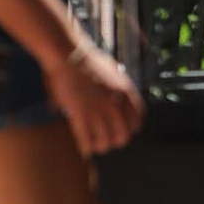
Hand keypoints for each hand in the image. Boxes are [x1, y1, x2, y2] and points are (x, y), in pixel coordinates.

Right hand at [43, 38, 145, 155]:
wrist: (67, 54)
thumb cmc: (83, 57)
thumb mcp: (110, 70)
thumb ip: (113, 85)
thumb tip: (108, 91)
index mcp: (126, 94)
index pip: (137, 122)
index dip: (128, 129)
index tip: (119, 129)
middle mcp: (117, 106)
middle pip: (123, 136)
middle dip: (114, 140)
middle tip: (105, 139)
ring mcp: (99, 112)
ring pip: (105, 141)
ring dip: (99, 146)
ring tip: (93, 146)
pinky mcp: (81, 115)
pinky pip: (86, 140)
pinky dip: (85, 147)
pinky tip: (83, 149)